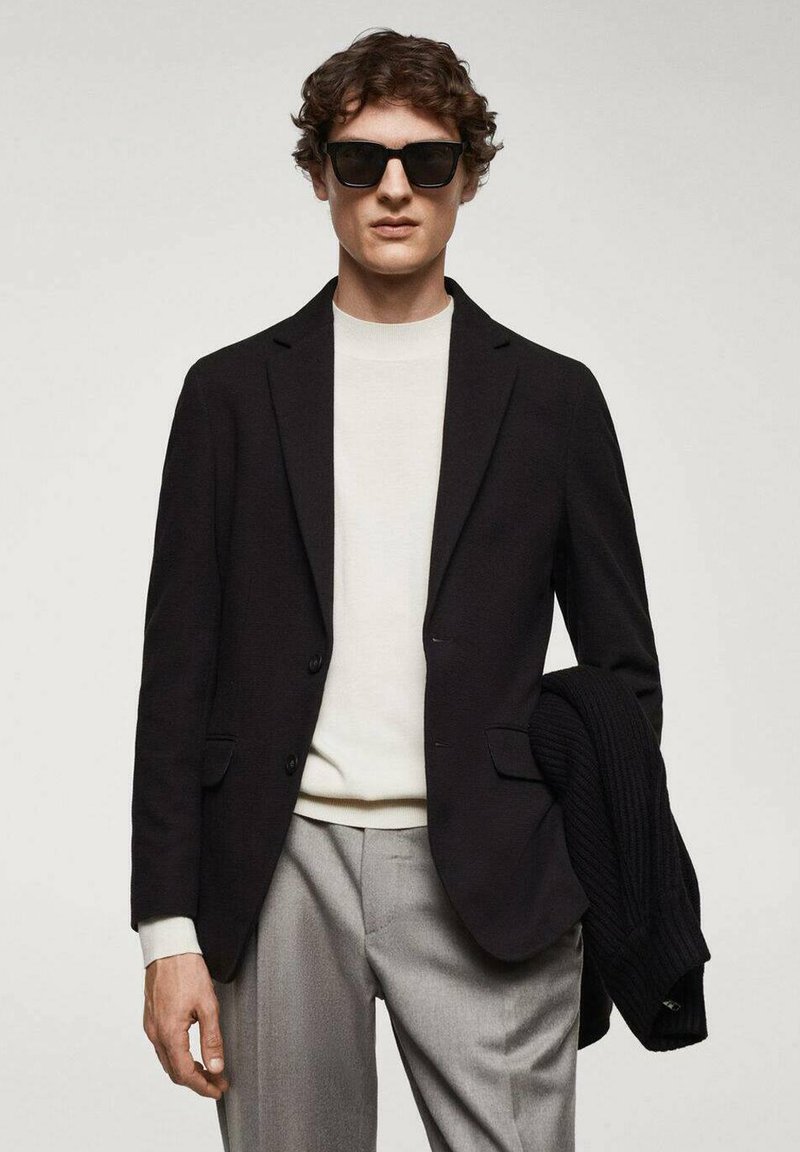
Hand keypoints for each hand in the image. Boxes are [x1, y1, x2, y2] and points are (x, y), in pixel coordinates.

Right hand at [143, 952, 229, 1098]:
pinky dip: (177, 1057)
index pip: (185, 1073)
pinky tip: (190, 1053)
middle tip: (217, 1082)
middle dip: (196, 1081)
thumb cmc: (187, 971)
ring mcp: (151, 1026)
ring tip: (207, 1070)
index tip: (218, 1089)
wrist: (168, 948)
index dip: (202, 1086)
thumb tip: (216, 1066)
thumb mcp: (207, 1005)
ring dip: (186, 1070)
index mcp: (169, 1033)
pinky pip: (162, 1047)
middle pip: (174, 1072)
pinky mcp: (151, 1018)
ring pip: (167, 1061)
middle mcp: (156, 1033)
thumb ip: (212, 1039)